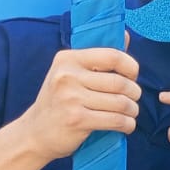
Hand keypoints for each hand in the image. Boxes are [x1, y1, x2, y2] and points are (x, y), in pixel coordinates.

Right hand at [18, 46, 141, 160]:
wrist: (34, 133)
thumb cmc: (59, 101)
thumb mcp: (70, 73)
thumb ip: (99, 57)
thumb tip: (125, 35)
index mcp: (68, 59)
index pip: (112, 56)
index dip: (130, 67)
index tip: (132, 76)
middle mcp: (67, 76)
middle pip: (120, 82)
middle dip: (134, 92)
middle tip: (133, 99)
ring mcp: (71, 98)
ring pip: (121, 102)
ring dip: (133, 110)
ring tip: (131, 112)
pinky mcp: (77, 120)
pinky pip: (116, 120)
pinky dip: (128, 124)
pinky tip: (126, 125)